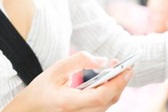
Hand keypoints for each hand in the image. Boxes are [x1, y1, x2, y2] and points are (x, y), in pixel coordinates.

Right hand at [3, 51, 132, 111]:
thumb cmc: (39, 90)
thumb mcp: (55, 70)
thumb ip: (79, 61)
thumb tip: (103, 60)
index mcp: (69, 103)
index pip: (102, 95)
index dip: (118, 82)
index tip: (128, 67)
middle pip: (109, 101)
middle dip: (120, 83)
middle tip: (127, 65)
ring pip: (107, 106)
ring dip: (115, 88)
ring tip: (118, 70)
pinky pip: (101, 107)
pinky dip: (107, 94)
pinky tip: (107, 80)